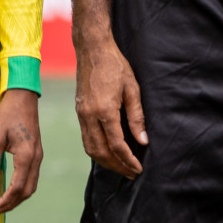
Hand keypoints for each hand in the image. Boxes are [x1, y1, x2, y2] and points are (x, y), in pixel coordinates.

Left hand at [0, 88, 41, 215]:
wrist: (22, 96)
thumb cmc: (7, 114)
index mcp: (26, 157)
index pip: (17, 188)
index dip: (5, 201)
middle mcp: (36, 159)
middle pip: (27, 191)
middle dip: (13, 203)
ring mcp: (38, 155)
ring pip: (32, 184)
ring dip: (19, 197)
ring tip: (4, 202)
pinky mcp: (36, 151)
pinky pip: (32, 176)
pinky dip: (23, 186)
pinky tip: (12, 186)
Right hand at [75, 37, 146, 177]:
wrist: (92, 49)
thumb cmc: (115, 65)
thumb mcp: (132, 89)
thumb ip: (137, 117)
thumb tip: (143, 141)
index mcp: (104, 110)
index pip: (117, 145)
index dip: (128, 160)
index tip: (139, 169)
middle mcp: (89, 115)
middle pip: (101, 152)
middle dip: (117, 166)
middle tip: (131, 173)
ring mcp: (81, 114)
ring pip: (90, 148)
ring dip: (105, 161)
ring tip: (120, 166)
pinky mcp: (79, 111)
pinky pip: (86, 138)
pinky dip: (96, 150)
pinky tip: (107, 151)